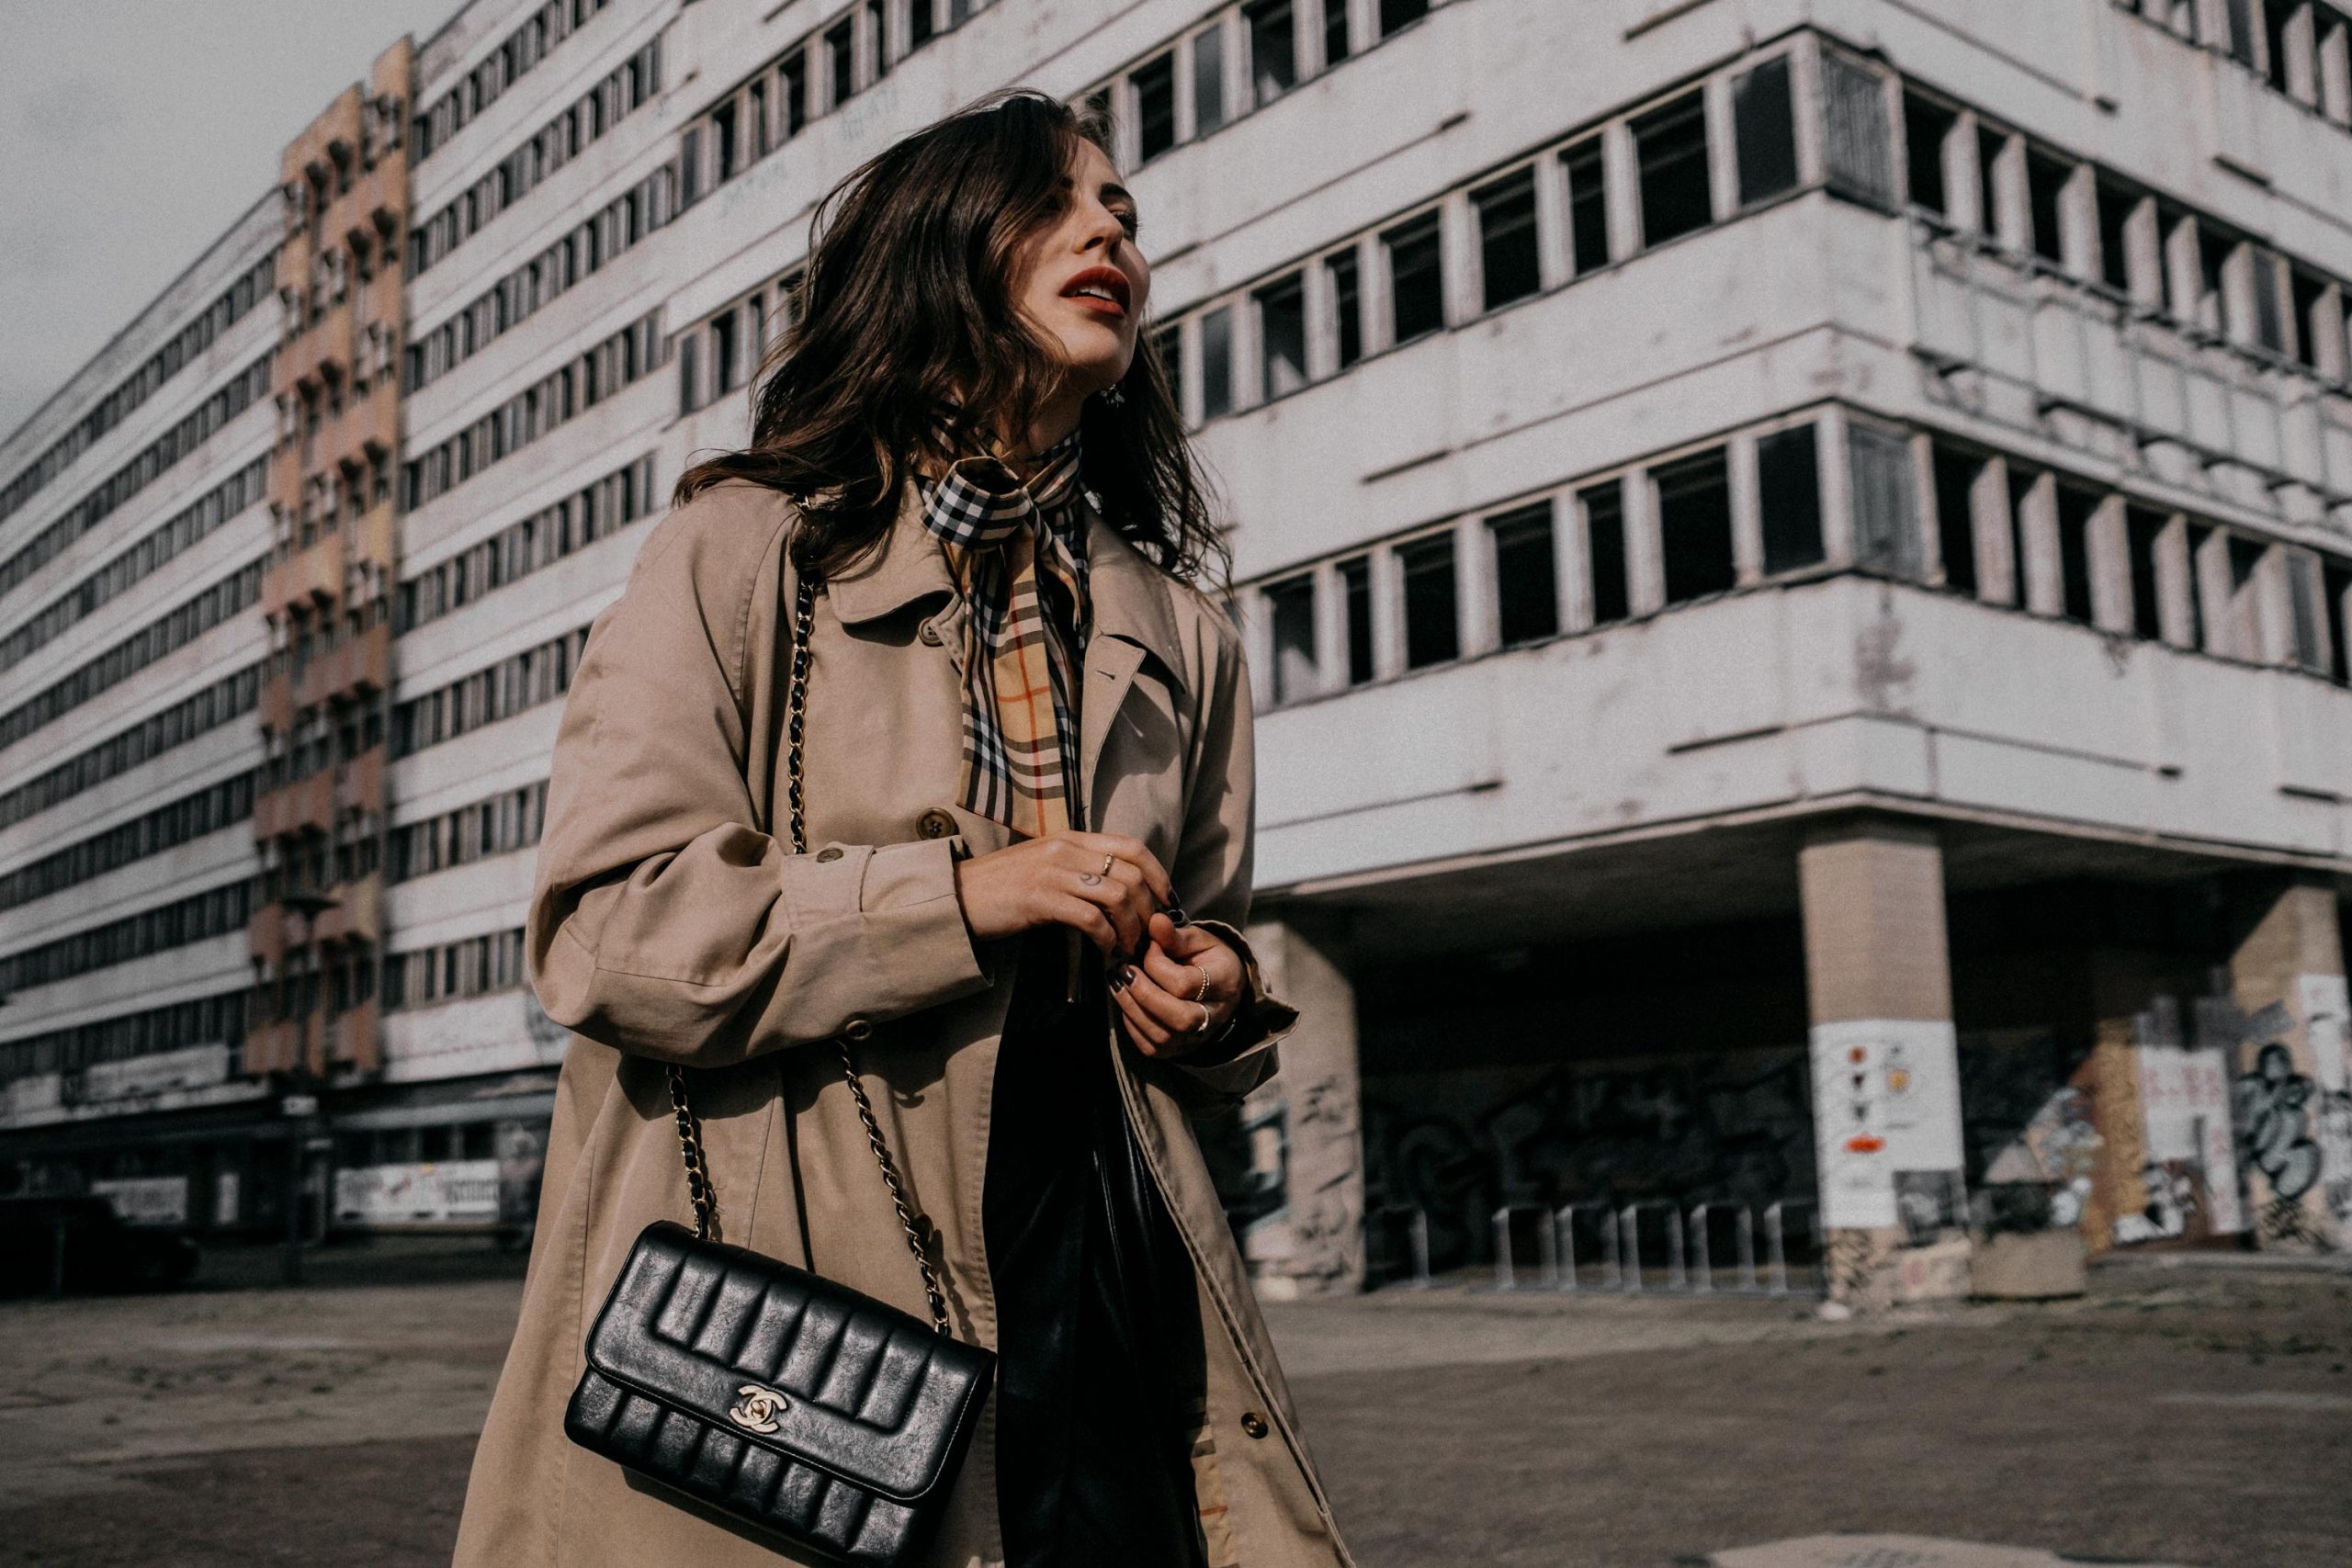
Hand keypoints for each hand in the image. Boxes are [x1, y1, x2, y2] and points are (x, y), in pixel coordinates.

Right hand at [951, 831, 1174, 957]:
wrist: (959, 895)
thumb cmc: (1004, 886)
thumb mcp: (1046, 863)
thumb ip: (1080, 867)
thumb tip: (1119, 889)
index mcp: (1072, 838)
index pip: (1132, 846)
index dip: (1157, 874)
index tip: (1166, 901)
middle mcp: (1066, 849)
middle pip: (1131, 874)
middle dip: (1148, 909)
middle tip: (1148, 935)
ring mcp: (1053, 872)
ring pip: (1116, 897)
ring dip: (1130, 928)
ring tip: (1128, 948)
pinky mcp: (1040, 899)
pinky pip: (1091, 919)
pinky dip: (1107, 939)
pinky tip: (1105, 951)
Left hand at [1111, 912, 1246, 1058]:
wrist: (1224, 988)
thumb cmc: (1209, 960)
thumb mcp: (1199, 940)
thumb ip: (1175, 935)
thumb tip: (1154, 921)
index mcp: (1223, 984)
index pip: (1185, 984)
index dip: (1158, 965)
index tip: (1147, 946)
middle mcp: (1213, 1017)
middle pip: (1178, 1018)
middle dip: (1143, 994)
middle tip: (1124, 970)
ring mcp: (1196, 1039)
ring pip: (1161, 1037)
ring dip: (1131, 1008)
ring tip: (1117, 982)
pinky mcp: (1178, 1050)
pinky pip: (1150, 1046)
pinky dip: (1132, 1024)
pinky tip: (1126, 1001)